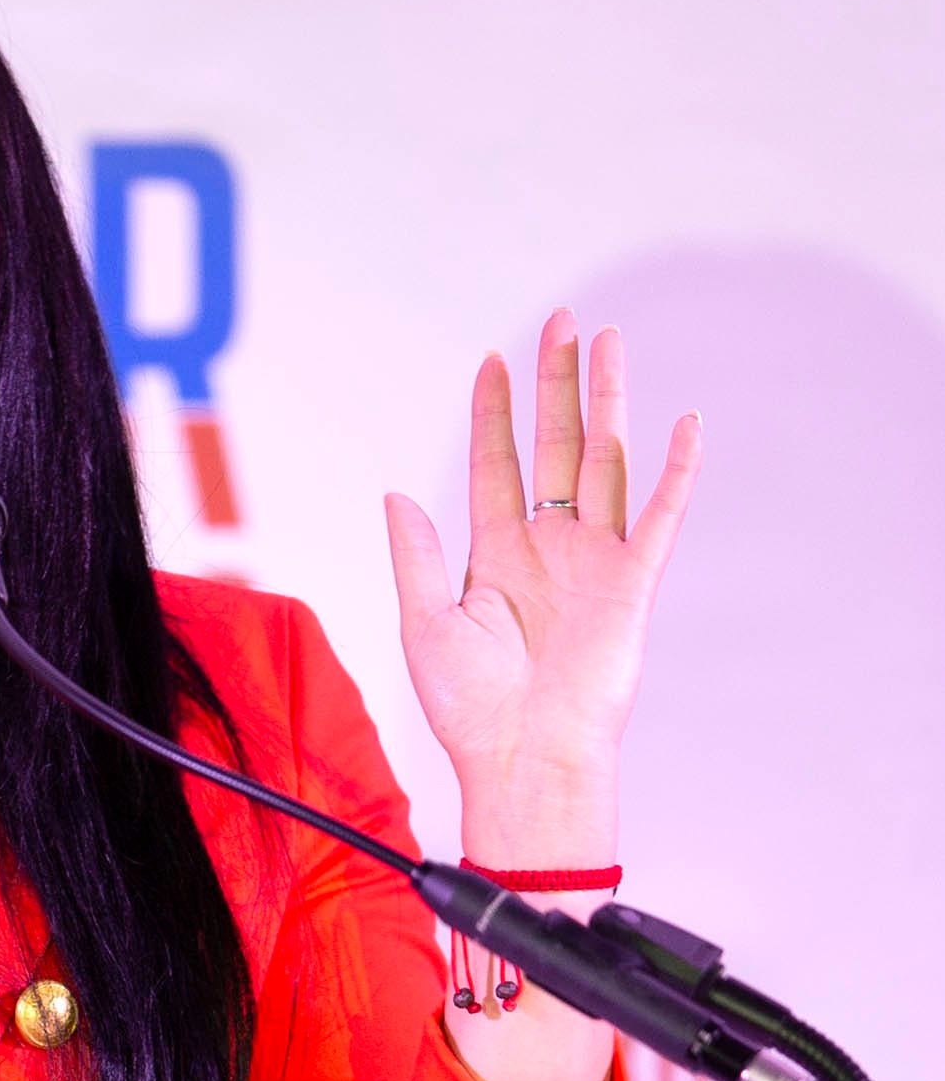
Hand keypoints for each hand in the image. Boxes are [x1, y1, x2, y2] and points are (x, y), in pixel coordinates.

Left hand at [383, 310, 701, 850]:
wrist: (522, 759)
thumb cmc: (470, 708)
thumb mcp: (424, 622)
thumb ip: (416, 555)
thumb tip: (396, 494)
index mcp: (496, 553)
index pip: (496, 463)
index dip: (494, 412)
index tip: (493, 360)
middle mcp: (548, 547)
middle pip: (555, 445)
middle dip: (556, 383)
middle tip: (562, 322)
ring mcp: (594, 561)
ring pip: (604, 462)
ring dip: (608, 402)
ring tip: (609, 342)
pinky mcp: (633, 585)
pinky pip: (659, 517)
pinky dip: (675, 472)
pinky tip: (683, 425)